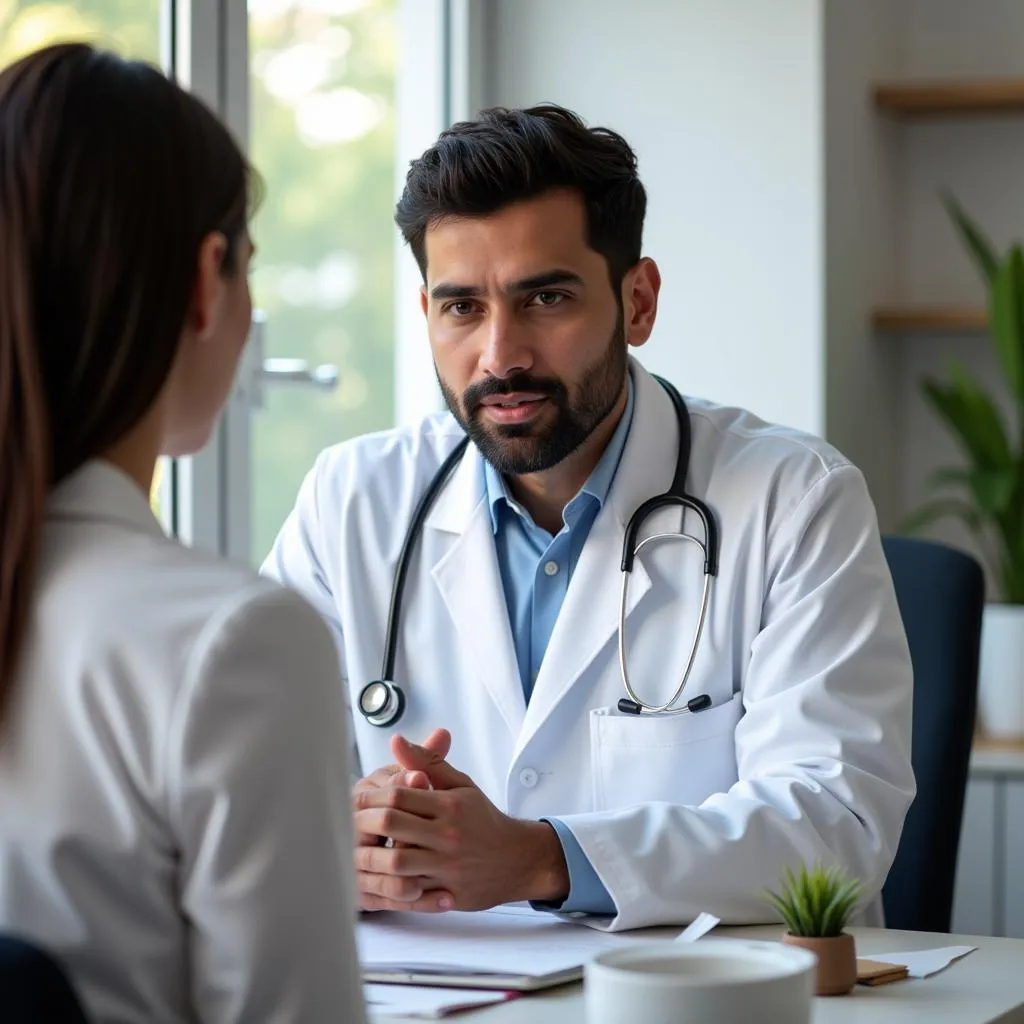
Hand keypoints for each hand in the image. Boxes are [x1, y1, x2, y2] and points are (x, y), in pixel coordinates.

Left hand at [353, 734, 569, 912]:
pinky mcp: (448, 893)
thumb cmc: (483, 819)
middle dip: (363, 823)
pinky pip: (412, 890)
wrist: (518, 858)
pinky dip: (390, 884)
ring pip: (398, 861)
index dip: (371, 796)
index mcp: (450, 804)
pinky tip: (376, 877)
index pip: (400, 793)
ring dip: (373, 856)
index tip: (354, 798)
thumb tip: (397, 741)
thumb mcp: (461, 785)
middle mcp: (449, 834)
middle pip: (393, 825)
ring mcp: (448, 866)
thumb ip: (427, 763)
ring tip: (357, 849)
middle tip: (346, 822)